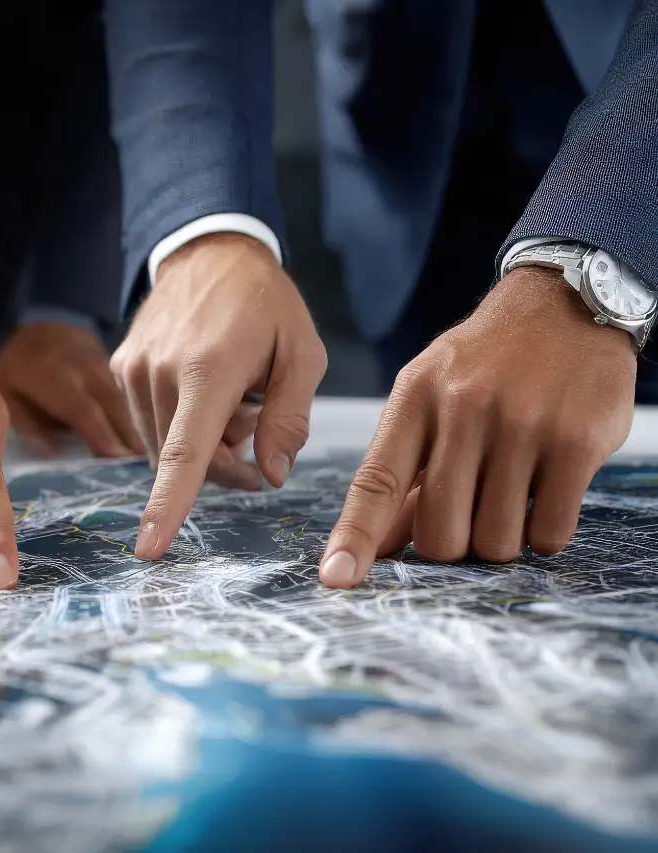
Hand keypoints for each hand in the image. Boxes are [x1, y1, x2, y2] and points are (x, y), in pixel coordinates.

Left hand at [0, 321, 141, 456]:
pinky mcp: (115, 366)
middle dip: (129, 434)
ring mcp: (103, 362)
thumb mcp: (6, 394)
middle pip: (111, 403)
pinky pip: (127, 393)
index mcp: (52, 373)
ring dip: (137, 427)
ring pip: (123, 398)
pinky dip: (137, 415)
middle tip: (143, 465)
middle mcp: (83, 365)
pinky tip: (142, 439)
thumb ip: (27, 423)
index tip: (119, 458)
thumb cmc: (18, 370)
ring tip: (147, 457)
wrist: (40, 329)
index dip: (101, 433)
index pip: (80, 408)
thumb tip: (54, 454)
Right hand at [112, 233, 326, 559]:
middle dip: (225, 462)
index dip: (168, 506)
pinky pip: (150, 423)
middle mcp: (160, 372)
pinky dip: (180, 424)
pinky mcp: (121, 367)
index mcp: (208, 369)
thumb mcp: (302, 352)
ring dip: (202, 443)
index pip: (185, 453)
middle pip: (185, 458)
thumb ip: (289, 418)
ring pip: (164, 446)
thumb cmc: (265, 303)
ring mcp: (133, 369)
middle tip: (257, 428)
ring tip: (233, 401)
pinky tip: (205, 393)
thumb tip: (272, 475)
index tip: (147, 548)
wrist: (209, 251)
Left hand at [320, 267, 636, 587]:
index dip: (355, 537)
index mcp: (415, 400)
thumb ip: (404, 470)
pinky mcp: (575, 442)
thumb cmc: (484, 361)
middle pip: (440, 532)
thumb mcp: (429, 397)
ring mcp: (522, 425)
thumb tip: (382, 544)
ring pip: (495, 541)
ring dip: (499, 539)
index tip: (338, 578)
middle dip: (450, 544)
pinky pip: (548, 532)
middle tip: (467, 517)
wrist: (564, 305)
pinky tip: (543, 496)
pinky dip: (542, 534)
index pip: (376, 483)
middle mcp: (464, 410)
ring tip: (509, 496)